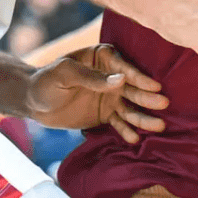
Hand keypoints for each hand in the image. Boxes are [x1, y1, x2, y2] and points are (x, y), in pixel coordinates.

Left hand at [27, 45, 171, 143]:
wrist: (33, 102)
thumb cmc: (46, 81)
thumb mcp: (64, 74)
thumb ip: (90, 77)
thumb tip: (120, 79)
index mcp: (102, 58)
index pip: (124, 67)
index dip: (139, 77)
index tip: (154, 86)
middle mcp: (111, 77)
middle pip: (132, 88)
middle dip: (147, 96)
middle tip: (164, 104)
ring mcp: (110, 97)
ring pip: (130, 107)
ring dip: (143, 116)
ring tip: (159, 126)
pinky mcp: (106, 115)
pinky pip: (119, 123)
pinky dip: (127, 131)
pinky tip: (135, 138)